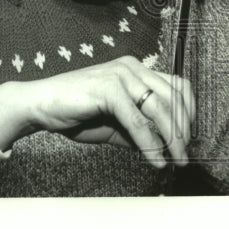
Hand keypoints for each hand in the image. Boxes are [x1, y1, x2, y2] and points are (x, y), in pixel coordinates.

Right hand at [0, 56, 195, 167]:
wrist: (39, 106)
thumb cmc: (77, 113)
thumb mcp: (117, 125)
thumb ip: (141, 132)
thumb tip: (168, 150)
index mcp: (137, 70)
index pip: (177, 86)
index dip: (189, 112)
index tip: (190, 137)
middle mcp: (133, 68)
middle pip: (173, 96)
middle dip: (183, 129)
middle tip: (185, 155)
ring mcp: (121, 74)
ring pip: (159, 107)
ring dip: (172, 138)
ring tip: (174, 160)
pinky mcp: (108, 88)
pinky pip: (136, 119)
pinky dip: (149, 142)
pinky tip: (154, 159)